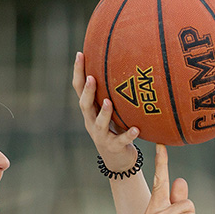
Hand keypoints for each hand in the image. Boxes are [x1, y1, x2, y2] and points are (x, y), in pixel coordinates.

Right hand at [72, 51, 140, 172]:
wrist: (118, 160)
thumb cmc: (115, 128)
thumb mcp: (112, 110)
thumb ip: (115, 93)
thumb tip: (126, 63)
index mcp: (90, 110)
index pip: (79, 89)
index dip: (78, 73)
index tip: (80, 54)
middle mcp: (91, 122)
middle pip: (85, 105)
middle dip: (88, 92)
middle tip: (92, 78)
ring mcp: (101, 136)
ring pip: (99, 124)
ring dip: (104, 113)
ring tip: (109, 102)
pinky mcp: (114, 147)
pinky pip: (121, 140)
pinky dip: (129, 134)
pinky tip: (136, 129)